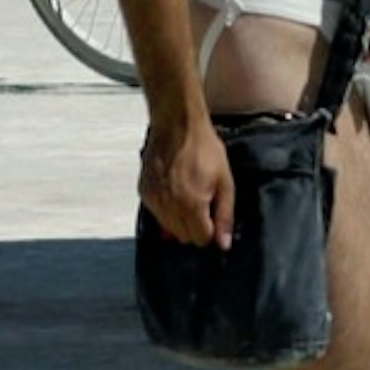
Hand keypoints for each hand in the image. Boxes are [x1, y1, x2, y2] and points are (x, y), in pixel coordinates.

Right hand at [140, 114, 233, 248]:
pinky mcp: (144, 191)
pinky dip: (165, 209)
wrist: (177, 125)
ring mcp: (153, 200)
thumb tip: (223, 244)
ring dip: (179, 220)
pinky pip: (156, 213)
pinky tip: (173, 190)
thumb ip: (225, 215)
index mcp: (192, 206)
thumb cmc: (205, 150)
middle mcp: (169, 208)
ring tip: (187, 195)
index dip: (210, 230)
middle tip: (202, 205)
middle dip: (194, 227)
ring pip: (167, 228)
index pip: (200, 239)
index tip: (212, 217)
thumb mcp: (225, 181)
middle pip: (183, 237)